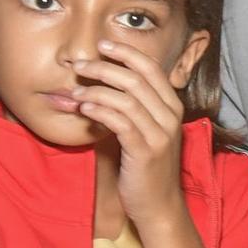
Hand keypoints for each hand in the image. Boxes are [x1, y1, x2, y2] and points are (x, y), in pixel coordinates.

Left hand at [71, 40, 187, 226]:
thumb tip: (98, 85)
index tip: (103, 44)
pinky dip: (100, 111)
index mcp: (172, 107)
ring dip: (96, 90)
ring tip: (75, 92)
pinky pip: (121, 122)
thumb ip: (129, 107)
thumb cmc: (146, 166)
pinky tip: (84, 108)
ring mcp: (160, 134)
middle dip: (104, 68)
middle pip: (137, 79)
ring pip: (128, 98)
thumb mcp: (143, 130)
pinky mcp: (146, 151)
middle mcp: (170, 117)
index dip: (127, 53)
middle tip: (79, 66)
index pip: (151, 69)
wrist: (158, 204)